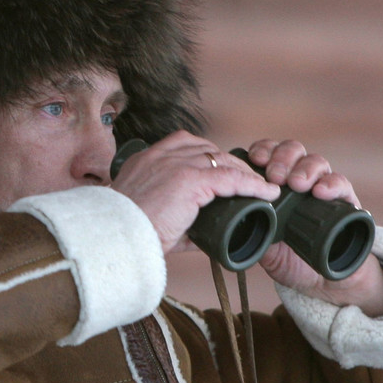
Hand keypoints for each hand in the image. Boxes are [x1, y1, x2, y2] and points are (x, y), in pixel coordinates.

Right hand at [112, 131, 280, 253]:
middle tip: (249, 180)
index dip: (209, 157)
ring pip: (221, 161)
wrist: (116, 237)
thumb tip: (203, 236)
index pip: (186, 145)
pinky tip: (266, 193)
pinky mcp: (189, 180)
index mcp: (149, 159)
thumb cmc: (128, 233)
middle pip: (208, 150)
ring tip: (262, 187)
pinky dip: (251, 185)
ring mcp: (176, 164)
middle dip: (231, 164)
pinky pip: (229, 178)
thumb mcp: (151, 217)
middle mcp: (162, 155)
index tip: (224, 171)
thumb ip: (178, 221)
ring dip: (244, 174)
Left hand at [246, 139, 382, 316]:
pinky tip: (321, 192)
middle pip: (293, 151)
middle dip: (282, 158)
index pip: (269, 153)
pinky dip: (332, 184)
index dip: (263, 150)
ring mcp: (324, 187)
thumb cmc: (291, 258)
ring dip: (304, 169)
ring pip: (316, 162)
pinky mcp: (346, 202)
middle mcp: (300, 179)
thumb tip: (232, 223)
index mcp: (277, 183)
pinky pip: (342, 184)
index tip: (255, 159)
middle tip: (275, 177)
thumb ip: (252, 232)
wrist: (323, 281)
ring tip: (297, 184)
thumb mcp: (265, 247)